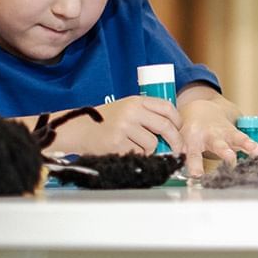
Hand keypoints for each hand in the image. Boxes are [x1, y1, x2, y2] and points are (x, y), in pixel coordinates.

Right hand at [50, 95, 182, 157]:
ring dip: (151, 151)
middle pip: (165, 127)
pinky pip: (138, 153)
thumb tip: (173, 130)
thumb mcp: (125, 108)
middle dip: (175, 141)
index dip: (177, 120)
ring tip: (139, 148)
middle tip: (177, 149)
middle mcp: (131, 112)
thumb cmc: (104, 121)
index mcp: (136, 101)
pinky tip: (127, 151)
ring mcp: (124, 127)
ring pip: (152, 144)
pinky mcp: (117, 143)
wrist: (77, 128)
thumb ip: (145, 114)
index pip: (167, 108)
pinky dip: (137, 156)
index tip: (179, 130)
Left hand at [177, 98, 257, 176]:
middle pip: (218, 146)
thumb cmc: (188, 132)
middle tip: (231, 160)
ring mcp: (224, 134)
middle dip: (225, 154)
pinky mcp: (235, 134)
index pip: (193, 155)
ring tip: (257, 153)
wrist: (201, 111)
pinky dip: (257, 148)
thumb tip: (169, 174)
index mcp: (192, 140)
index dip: (194, 165)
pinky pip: (247, 141)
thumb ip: (177, 157)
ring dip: (247, 146)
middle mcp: (210, 136)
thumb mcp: (178, 143)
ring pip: (237, 140)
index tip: (197, 176)